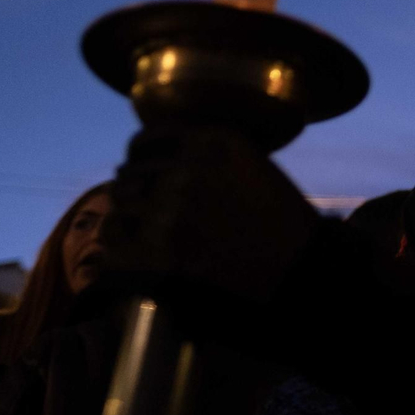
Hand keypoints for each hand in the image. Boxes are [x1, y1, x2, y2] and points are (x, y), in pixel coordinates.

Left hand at [104, 126, 319, 305]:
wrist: (299, 274)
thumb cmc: (280, 226)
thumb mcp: (250, 167)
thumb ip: (206, 156)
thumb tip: (153, 161)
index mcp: (214, 142)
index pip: (148, 139)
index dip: (140, 159)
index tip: (143, 174)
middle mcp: (188, 168)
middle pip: (130, 173)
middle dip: (135, 192)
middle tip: (146, 214)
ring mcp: (170, 210)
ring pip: (118, 205)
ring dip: (125, 219)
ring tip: (140, 237)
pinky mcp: (158, 251)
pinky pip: (115, 240)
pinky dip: (118, 248)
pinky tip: (133, 257)